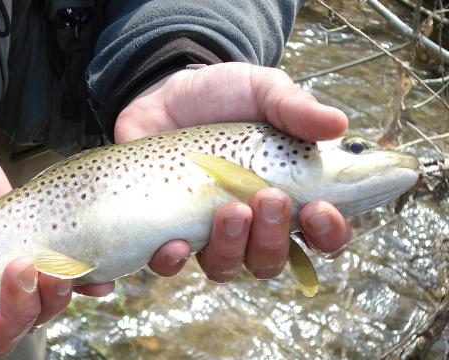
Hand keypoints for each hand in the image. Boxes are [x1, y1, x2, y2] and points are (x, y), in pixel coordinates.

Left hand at [115, 62, 350, 280]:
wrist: (163, 94)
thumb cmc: (221, 95)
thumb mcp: (261, 90)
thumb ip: (295, 106)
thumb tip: (338, 124)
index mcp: (285, 193)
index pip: (320, 234)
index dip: (328, 233)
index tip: (319, 209)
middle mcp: (249, 223)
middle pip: (270, 259)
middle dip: (274, 237)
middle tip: (269, 197)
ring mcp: (205, 230)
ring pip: (225, 267)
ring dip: (232, 249)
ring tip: (230, 210)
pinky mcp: (165, 230)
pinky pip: (170, 265)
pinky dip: (173, 261)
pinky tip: (174, 243)